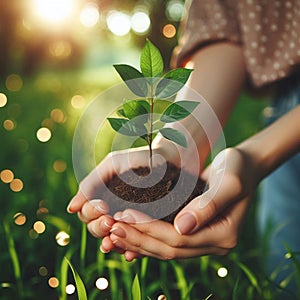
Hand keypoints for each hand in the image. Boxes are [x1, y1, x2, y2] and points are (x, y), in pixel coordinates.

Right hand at [67, 144, 179, 252]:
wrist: (169, 160)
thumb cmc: (138, 159)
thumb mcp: (112, 166)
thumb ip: (91, 184)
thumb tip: (71, 209)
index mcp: (101, 196)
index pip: (86, 213)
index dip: (90, 213)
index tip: (102, 207)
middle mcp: (111, 210)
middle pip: (95, 228)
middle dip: (99, 227)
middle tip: (110, 221)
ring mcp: (126, 220)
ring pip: (111, 239)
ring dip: (110, 241)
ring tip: (115, 238)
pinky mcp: (143, 229)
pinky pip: (131, 244)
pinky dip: (128, 250)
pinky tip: (130, 253)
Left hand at [100, 147, 257, 259]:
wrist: (242, 166)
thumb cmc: (237, 169)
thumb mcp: (229, 182)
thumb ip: (208, 206)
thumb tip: (182, 228)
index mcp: (223, 236)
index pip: (180, 239)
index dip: (150, 229)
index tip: (126, 215)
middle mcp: (213, 244)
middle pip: (169, 249)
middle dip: (138, 238)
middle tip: (112, 227)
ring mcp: (203, 240)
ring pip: (165, 249)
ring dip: (138, 241)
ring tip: (113, 231)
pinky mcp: (193, 232)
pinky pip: (166, 241)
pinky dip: (146, 238)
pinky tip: (127, 233)